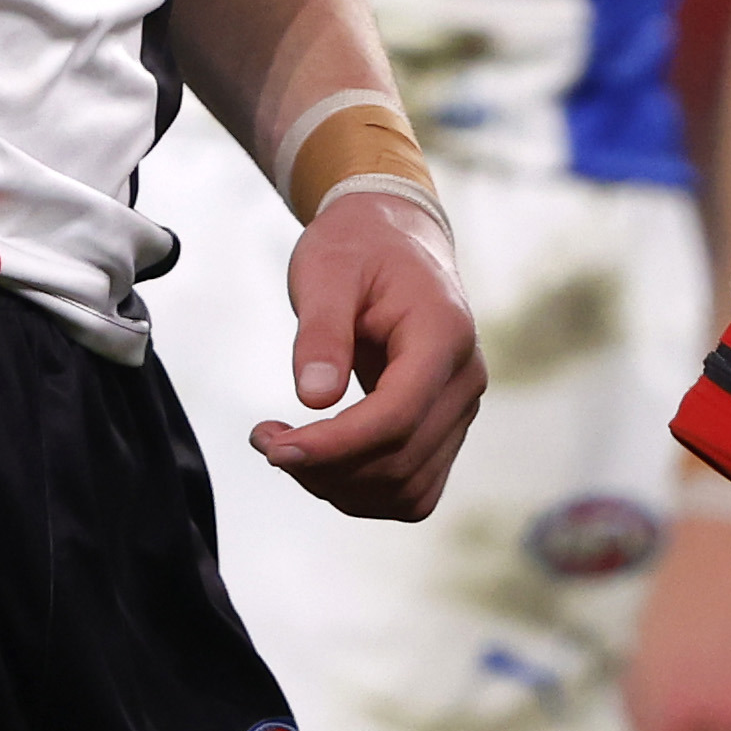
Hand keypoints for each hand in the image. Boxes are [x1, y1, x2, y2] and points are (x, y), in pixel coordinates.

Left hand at [251, 188, 483, 518]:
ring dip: (339, 486)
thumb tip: (315, 399)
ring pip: (407, 489)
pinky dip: (362, 490)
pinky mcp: (444, 430)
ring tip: (285, 447)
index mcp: (443, 333)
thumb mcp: (327, 271)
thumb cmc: (358, 248)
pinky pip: (411, 489)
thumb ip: (322, 332)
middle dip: (325, 467)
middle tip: (265, 439)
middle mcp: (465, 379)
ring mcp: (460, 410)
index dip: (336, 445)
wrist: (393, 240)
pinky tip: (319, 460)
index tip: (276, 448)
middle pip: (401, 460)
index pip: (397, 415)